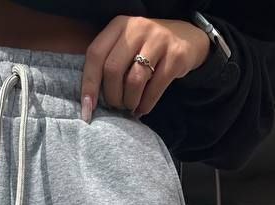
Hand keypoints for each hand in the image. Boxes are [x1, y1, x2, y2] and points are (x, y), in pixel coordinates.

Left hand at [80, 17, 210, 122]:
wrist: (187, 38)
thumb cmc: (147, 48)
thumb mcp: (126, 45)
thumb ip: (109, 62)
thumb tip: (91, 101)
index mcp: (119, 25)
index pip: (95, 54)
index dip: (89, 84)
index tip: (87, 109)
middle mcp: (137, 28)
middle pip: (113, 70)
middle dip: (112, 96)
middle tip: (117, 106)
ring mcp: (158, 40)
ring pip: (134, 81)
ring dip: (129, 102)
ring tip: (130, 106)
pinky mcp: (175, 56)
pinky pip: (154, 89)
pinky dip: (145, 105)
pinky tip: (142, 108)